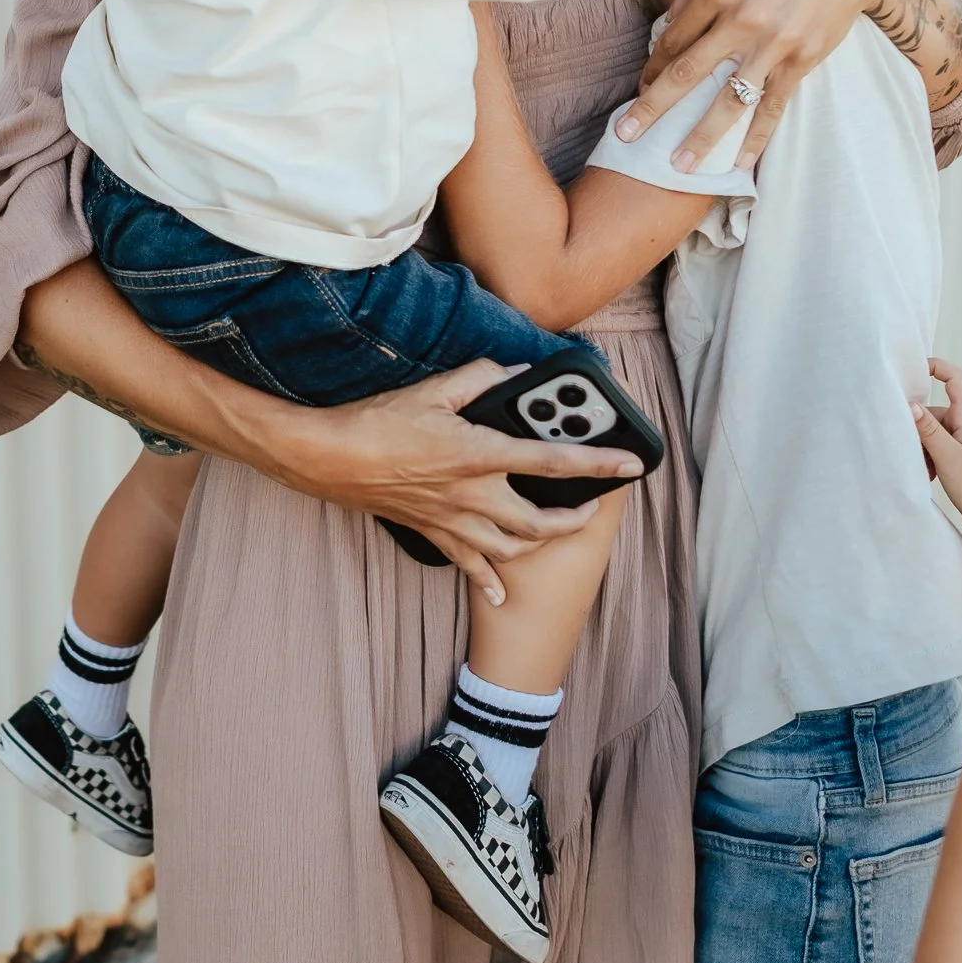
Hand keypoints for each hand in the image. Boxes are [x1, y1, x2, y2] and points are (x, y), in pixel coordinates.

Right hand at [263, 358, 641, 606]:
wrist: (331, 459)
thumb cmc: (379, 422)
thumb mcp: (435, 388)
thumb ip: (482, 377)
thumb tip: (514, 372)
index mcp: (480, 455)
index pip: (552, 463)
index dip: (598, 465)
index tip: (630, 466)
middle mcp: (473, 496)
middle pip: (540, 523)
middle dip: (575, 518)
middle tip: (591, 505)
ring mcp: (453, 521)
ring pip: (512, 549)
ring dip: (541, 543)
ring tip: (555, 529)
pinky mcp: (433, 534)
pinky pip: (469, 567)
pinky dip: (489, 581)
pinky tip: (501, 591)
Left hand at [623, 0, 896, 170]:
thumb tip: (670, 10)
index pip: (674, 38)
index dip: (653, 67)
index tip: (641, 88)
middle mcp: (741, 19)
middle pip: (687, 73)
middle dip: (652, 107)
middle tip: (626, 134)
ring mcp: (772, 45)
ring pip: (728, 100)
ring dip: (700, 136)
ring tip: (679, 166)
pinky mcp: (800, 61)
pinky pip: (773, 107)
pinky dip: (757, 138)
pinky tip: (740, 163)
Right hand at [913, 358, 961, 539]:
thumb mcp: (947, 456)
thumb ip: (927, 429)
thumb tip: (910, 403)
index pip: (956, 378)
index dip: (936, 366)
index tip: (914, 368)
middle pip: (938, 411)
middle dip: (919, 428)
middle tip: (911, 451)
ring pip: (938, 432)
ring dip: (925, 447)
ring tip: (924, 471)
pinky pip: (944, 447)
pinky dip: (933, 457)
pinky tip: (931, 475)